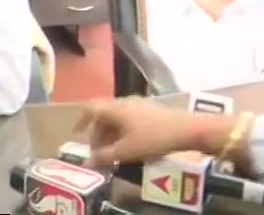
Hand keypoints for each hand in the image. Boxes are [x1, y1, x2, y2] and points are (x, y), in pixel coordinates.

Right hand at [72, 97, 228, 166]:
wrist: (187, 129)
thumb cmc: (152, 138)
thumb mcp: (126, 151)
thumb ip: (105, 156)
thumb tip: (88, 162)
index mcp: (114, 108)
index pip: (90, 109)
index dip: (81, 120)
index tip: (76, 133)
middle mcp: (124, 102)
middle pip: (104, 114)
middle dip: (98, 132)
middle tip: (98, 150)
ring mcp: (139, 104)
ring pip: (117, 117)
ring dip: (111, 132)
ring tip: (113, 150)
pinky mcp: (151, 110)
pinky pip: (129, 118)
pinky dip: (123, 130)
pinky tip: (130, 144)